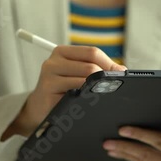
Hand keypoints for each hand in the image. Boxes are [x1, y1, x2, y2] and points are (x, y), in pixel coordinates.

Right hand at [2, 46, 125, 139]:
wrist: (39, 109)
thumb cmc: (62, 91)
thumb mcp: (76, 74)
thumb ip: (96, 68)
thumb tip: (122, 70)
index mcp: (62, 52)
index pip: (92, 52)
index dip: (109, 63)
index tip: (120, 73)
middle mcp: (53, 61)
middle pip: (91, 65)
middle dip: (106, 78)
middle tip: (113, 88)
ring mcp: (49, 75)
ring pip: (86, 78)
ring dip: (97, 89)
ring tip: (100, 96)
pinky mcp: (48, 89)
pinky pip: (77, 92)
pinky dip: (87, 97)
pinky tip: (88, 102)